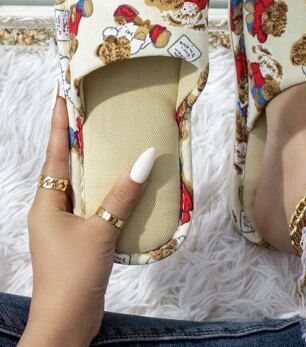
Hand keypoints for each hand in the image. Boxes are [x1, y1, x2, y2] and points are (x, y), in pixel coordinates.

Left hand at [19, 96, 154, 346]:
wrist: (67, 323)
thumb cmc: (74, 274)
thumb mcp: (101, 230)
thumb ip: (123, 194)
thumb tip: (145, 158)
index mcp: (47, 202)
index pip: (55, 153)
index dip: (59, 124)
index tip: (62, 96)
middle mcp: (51, 209)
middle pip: (67, 166)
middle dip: (79, 141)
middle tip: (95, 114)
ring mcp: (63, 226)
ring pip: (82, 187)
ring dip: (96, 168)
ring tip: (114, 144)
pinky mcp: (78, 239)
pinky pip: (93, 207)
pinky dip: (107, 194)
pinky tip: (125, 187)